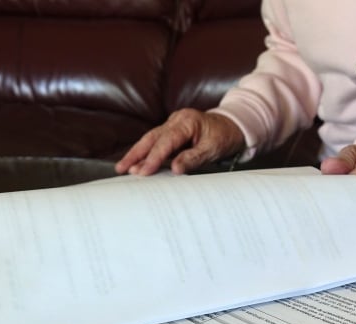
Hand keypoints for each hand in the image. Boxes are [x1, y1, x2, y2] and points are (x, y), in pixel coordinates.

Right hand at [115, 109, 244, 174]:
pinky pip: (157, 141)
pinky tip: (138, 162)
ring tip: (124, 167)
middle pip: (151, 137)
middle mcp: (176, 120)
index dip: (153, 158)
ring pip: (151, 139)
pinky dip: (147, 152)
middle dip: (135, 154)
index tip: (143, 172)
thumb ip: (193, 158)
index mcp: (187, 122)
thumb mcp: (212, 149)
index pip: (165, 142)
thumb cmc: (225, 136)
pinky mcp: (173, 130)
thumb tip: (174, 169)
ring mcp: (173, 123)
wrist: (234, 125)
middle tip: (122, 168)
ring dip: (138, 153)